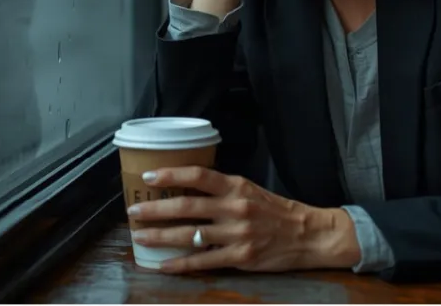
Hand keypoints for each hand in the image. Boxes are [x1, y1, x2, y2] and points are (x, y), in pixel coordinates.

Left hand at [126, 166, 360, 272]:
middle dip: (155, 209)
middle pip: (187, 206)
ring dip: (161, 237)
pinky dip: (181, 264)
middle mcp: (235, 208)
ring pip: (190, 235)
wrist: (307, 234)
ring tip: (140, 237)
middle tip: (133, 211)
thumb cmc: (275, 210)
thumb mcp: (249, 189)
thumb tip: (186, 186)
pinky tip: (163, 265)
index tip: (149, 177)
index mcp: (236, 186)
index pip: (198, 176)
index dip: (171, 175)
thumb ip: (221, 189)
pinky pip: (203, 261)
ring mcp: (237, 234)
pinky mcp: (240, 256)